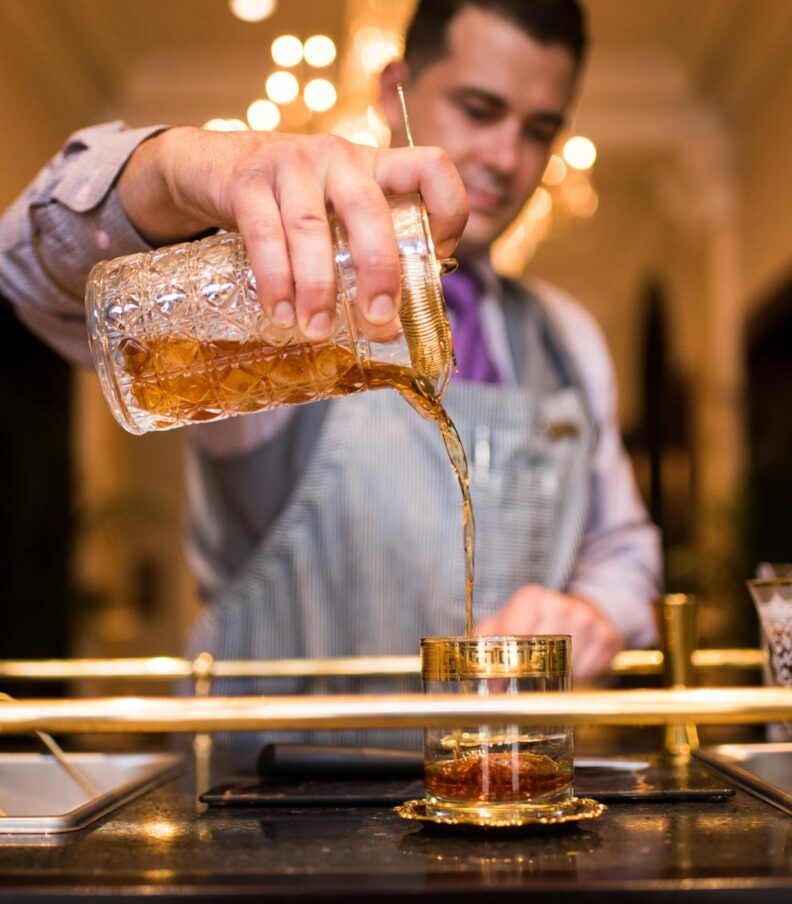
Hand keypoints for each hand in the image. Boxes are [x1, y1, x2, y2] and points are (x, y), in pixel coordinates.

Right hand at [117, 126, 467, 340]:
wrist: (213, 168)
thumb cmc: (291, 204)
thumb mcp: (337, 212)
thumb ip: (363, 250)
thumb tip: (391, 326)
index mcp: (374, 166)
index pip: (430, 167)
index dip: (448, 211)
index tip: (437, 260)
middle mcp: (339, 157)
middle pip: (368, 209)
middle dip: (378, 269)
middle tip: (378, 319)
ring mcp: (291, 163)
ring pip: (310, 227)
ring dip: (318, 286)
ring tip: (317, 329)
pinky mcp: (248, 181)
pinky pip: (264, 234)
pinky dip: (275, 280)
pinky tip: (281, 313)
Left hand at [474, 585, 622, 679]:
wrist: (584, 608)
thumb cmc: (539, 619)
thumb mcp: (508, 620)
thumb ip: (487, 639)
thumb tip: (479, 672)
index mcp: (532, 598)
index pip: (514, 636)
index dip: (504, 665)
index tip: (498, 684)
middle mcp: (561, 604)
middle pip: (541, 654)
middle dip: (532, 671)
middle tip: (528, 678)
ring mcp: (587, 619)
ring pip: (566, 666)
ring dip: (559, 673)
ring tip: (556, 662)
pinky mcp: (608, 635)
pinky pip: (589, 671)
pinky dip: (581, 674)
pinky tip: (576, 660)